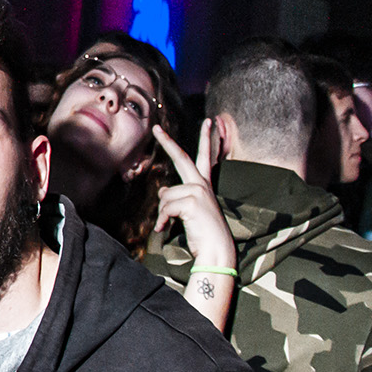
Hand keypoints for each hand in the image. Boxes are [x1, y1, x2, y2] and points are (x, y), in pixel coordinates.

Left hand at [152, 120, 235, 271]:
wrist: (215, 251)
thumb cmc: (202, 234)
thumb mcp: (188, 212)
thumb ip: (176, 198)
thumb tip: (161, 191)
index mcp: (204, 185)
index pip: (204, 157)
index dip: (206, 138)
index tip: (208, 121)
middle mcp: (202, 185)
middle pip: (181, 158)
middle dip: (167, 142)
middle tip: (155, 128)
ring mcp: (199, 192)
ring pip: (165, 196)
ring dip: (162, 213)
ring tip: (170, 225)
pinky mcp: (193, 202)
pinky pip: (165, 207)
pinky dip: (162, 220)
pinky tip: (165, 229)